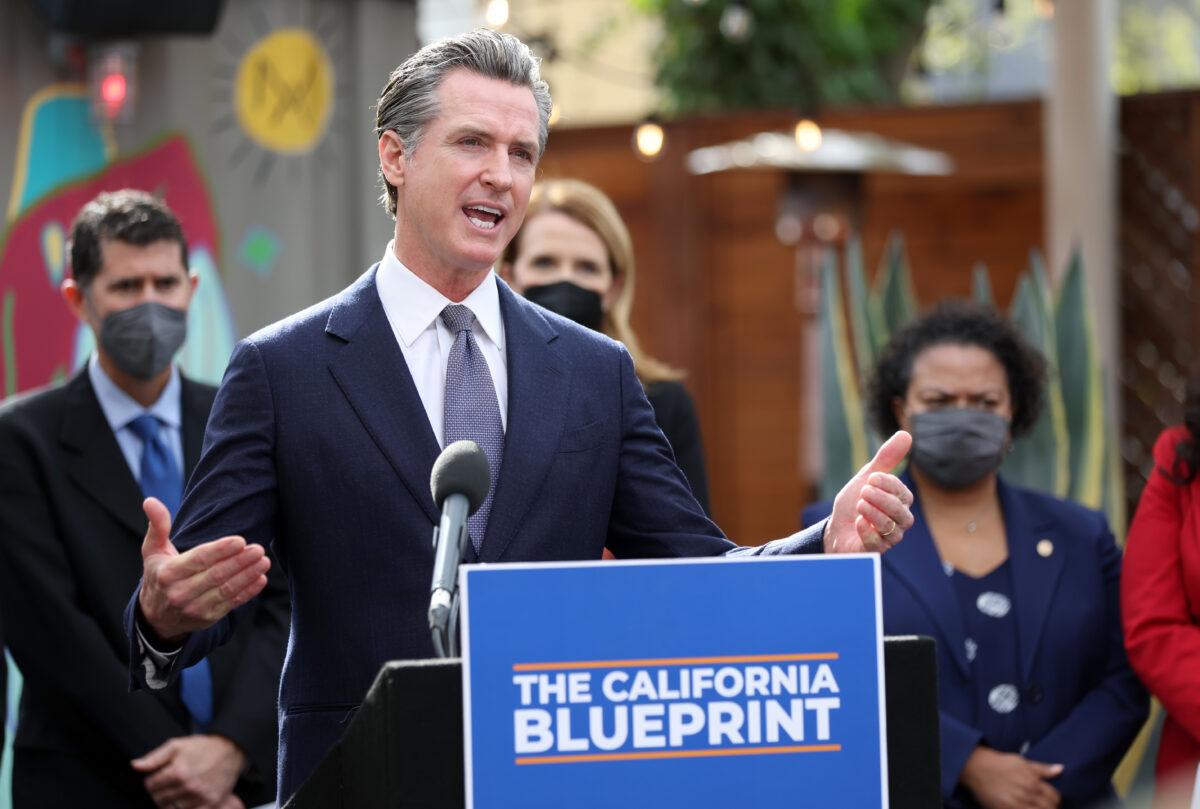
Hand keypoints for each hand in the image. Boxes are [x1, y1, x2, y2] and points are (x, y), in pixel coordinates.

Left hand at [131, 734, 246, 808]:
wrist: (230, 750)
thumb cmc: (202, 747)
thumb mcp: (177, 745)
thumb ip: (154, 757)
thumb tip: (134, 766)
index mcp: (178, 771)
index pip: (150, 786)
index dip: (151, 781)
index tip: (159, 776)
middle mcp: (188, 786)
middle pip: (159, 800)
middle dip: (159, 792)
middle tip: (168, 784)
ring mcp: (200, 797)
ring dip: (171, 802)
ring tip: (177, 791)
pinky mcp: (211, 803)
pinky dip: (184, 808)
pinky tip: (186, 799)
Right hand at [137, 497, 269, 645]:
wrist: (156, 617)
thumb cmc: (159, 574)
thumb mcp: (152, 550)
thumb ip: (157, 526)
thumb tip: (150, 501)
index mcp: (168, 573)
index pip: (198, 560)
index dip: (220, 550)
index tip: (240, 540)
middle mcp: (180, 593)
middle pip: (216, 575)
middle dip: (239, 561)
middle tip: (258, 549)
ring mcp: (195, 608)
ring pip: (226, 590)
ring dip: (247, 575)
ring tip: (264, 561)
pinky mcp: (208, 618)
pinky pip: (231, 604)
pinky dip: (248, 592)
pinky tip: (260, 579)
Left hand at [825, 431, 914, 553]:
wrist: (835, 527)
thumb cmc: (855, 502)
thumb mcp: (867, 477)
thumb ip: (886, 459)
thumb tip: (906, 434)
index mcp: (899, 502)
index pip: (902, 493)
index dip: (888, 484)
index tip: (871, 477)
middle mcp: (898, 521)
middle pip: (902, 513)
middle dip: (882, 500)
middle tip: (864, 491)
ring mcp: (888, 537)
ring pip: (891, 528)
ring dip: (874, 514)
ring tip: (859, 505)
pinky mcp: (875, 551)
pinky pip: (877, 544)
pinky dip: (867, 532)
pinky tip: (858, 522)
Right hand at [961, 746, 1062, 808]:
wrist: (977, 768)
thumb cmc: (1001, 763)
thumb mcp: (1022, 762)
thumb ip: (1042, 769)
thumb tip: (1061, 769)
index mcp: (1033, 782)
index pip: (1055, 797)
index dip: (1055, 799)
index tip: (1051, 800)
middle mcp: (1026, 795)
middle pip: (1049, 808)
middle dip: (1051, 808)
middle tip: (1044, 806)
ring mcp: (1016, 805)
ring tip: (1034, 806)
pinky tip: (1025, 808)